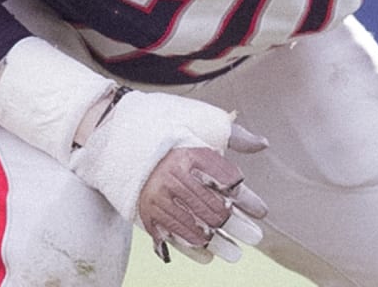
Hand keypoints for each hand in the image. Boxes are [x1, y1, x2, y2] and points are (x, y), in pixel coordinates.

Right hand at [67, 89, 269, 263]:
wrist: (114, 134)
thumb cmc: (165, 126)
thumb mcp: (199, 122)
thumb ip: (231, 134)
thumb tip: (263, 144)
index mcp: (189, 152)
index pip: (224, 180)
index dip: (245, 198)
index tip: (262, 211)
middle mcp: (172, 176)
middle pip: (211, 207)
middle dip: (236, 225)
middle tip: (255, 237)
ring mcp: (156, 196)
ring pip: (192, 226)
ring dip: (217, 243)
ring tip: (236, 254)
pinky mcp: (143, 210)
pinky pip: (169, 234)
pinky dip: (189, 247)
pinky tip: (207, 256)